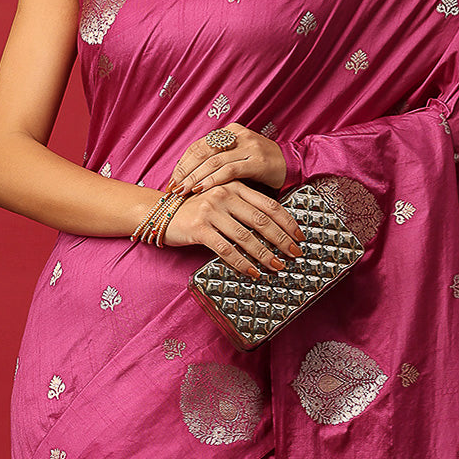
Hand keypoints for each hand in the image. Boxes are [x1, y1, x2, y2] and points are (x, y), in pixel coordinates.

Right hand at [162, 180, 304, 278]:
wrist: (158, 212)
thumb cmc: (194, 208)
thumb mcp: (220, 199)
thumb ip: (242, 206)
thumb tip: (272, 227)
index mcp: (234, 186)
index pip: (269, 204)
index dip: (288, 221)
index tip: (300, 236)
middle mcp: (224, 195)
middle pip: (262, 221)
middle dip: (282, 240)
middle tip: (295, 254)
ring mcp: (211, 211)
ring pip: (246, 237)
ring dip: (265, 255)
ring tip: (277, 266)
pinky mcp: (199, 228)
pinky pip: (226, 250)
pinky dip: (242, 263)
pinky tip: (252, 272)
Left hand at [164, 122, 287, 193]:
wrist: (293, 164)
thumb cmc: (262, 165)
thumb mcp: (239, 157)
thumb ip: (218, 161)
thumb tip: (190, 176)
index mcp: (231, 131)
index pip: (199, 145)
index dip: (183, 163)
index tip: (172, 179)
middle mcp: (238, 135)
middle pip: (202, 151)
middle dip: (185, 171)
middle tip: (172, 187)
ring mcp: (248, 146)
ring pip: (213, 161)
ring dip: (195, 177)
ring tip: (183, 191)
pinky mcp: (257, 161)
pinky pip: (230, 170)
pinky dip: (213, 180)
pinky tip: (202, 190)